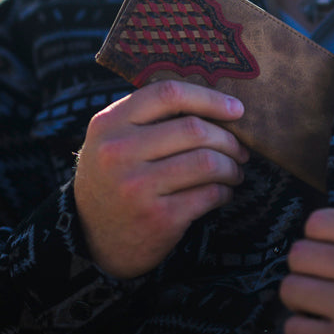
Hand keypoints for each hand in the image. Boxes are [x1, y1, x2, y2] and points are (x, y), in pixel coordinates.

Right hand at [74, 81, 247, 277]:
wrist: (92, 239)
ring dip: (231, 166)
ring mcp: (137, 186)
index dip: (209, 98)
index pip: (168, 94)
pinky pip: (209, 194)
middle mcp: (119, 152)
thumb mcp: (113, 140)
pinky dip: (225, 191)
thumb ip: (148, 116)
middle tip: (240, 149)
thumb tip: (215, 102)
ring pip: (207, 161)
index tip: (236, 109)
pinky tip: (223, 192)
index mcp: (109, 123)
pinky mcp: (158, 218)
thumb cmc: (114, 178)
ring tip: (234, 171)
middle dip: (228, 139)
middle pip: (194, 129)